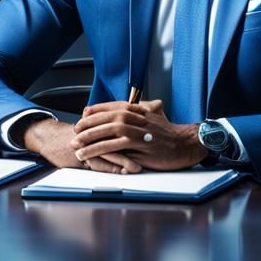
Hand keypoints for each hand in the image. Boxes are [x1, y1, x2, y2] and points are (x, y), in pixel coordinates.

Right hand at [19, 118, 139, 173]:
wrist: (51, 139)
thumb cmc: (77, 134)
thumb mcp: (95, 127)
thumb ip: (113, 125)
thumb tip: (136, 123)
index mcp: (101, 122)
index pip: (123, 124)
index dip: (138, 131)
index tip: (152, 138)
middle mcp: (96, 131)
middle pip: (118, 136)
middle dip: (135, 146)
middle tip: (150, 154)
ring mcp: (88, 144)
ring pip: (109, 150)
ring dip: (124, 160)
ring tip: (137, 167)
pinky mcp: (81, 156)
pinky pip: (97, 162)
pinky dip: (110, 167)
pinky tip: (120, 171)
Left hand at [72, 99, 207, 171]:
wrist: (185, 145)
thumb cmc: (169, 133)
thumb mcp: (154, 116)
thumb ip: (141, 110)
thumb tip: (131, 106)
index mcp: (139, 110)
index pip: (112, 105)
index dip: (96, 110)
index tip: (83, 115)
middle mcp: (137, 117)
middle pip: (107, 117)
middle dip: (88, 124)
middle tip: (74, 131)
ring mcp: (138, 131)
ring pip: (109, 130)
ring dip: (89, 137)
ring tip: (75, 145)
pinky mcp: (140, 146)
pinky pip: (115, 147)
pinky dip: (99, 149)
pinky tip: (88, 155)